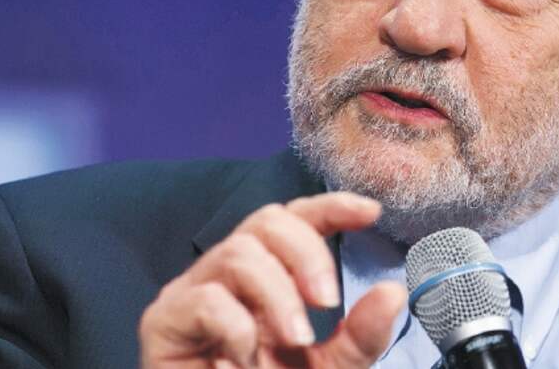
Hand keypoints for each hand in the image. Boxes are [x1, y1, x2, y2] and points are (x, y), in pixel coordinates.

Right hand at [139, 192, 406, 367]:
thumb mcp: (330, 367)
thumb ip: (361, 336)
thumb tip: (394, 291)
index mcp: (270, 277)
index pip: (296, 220)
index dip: (331, 206)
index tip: (371, 212)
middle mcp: (230, 275)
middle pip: (266, 220)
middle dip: (305, 252)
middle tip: (326, 300)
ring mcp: (194, 293)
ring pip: (238, 253)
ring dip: (278, 295)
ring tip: (295, 340)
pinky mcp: (164, 320)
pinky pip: (206, 298)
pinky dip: (238, 328)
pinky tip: (243, 359)